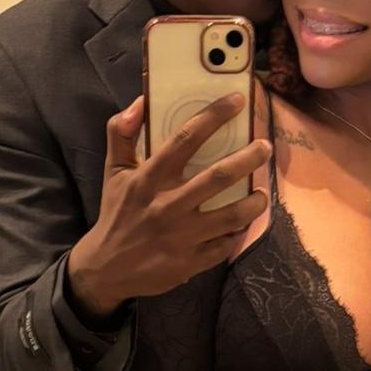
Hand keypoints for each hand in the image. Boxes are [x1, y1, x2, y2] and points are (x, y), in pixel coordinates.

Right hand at [67, 92, 270, 317]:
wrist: (106, 269)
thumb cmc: (116, 214)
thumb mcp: (113, 171)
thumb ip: (121, 133)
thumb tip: (140, 102)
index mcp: (149, 179)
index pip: (185, 139)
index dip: (214, 116)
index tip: (237, 101)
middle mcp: (168, 205)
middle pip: (219, 176)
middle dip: (249, 157)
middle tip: (264, 147)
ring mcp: (182, 237)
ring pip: (232, 215)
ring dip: (254, 201)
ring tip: (261, 193)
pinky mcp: (190, 262)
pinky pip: (225, 245)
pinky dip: (238, 233)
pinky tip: (242, 223)